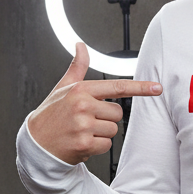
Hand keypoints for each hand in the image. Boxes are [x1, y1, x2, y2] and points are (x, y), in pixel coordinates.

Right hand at [27, 42, 161, 164]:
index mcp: (80, 90)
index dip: (140, 88)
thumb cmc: (51, 114)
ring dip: (101, 134)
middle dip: (106, 118)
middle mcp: (82, 106)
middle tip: (87, 120)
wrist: (35, 143)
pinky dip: (97, 147)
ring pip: (113, 130)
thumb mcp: (63, 88)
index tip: (157, 88)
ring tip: (82, 131)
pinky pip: (106, 145)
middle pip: (118, 113)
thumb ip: (77, 67)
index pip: (117, 87)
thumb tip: (80, 46)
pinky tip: (82, 143)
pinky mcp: (84, 144)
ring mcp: (83, 126)